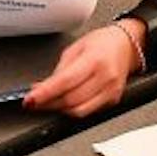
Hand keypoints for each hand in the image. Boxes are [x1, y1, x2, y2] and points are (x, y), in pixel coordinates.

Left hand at [22, 24, 137, 117]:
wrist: (126, 45)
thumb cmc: (102, 43)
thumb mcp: (74, 49)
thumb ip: (58, 71)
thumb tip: (40, 88)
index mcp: (95, 59)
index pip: (65, 82)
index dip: (45, 93)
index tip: (30, 99)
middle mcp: (105, 77)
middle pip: (71, 100)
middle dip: (48, 103)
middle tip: (34, 101)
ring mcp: (111, 91)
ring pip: (79, 111)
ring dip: (59, 109)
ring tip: (48, 102)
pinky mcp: (112, 101)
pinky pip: (88, 112)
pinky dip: (72, 109)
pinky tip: (64, 102)